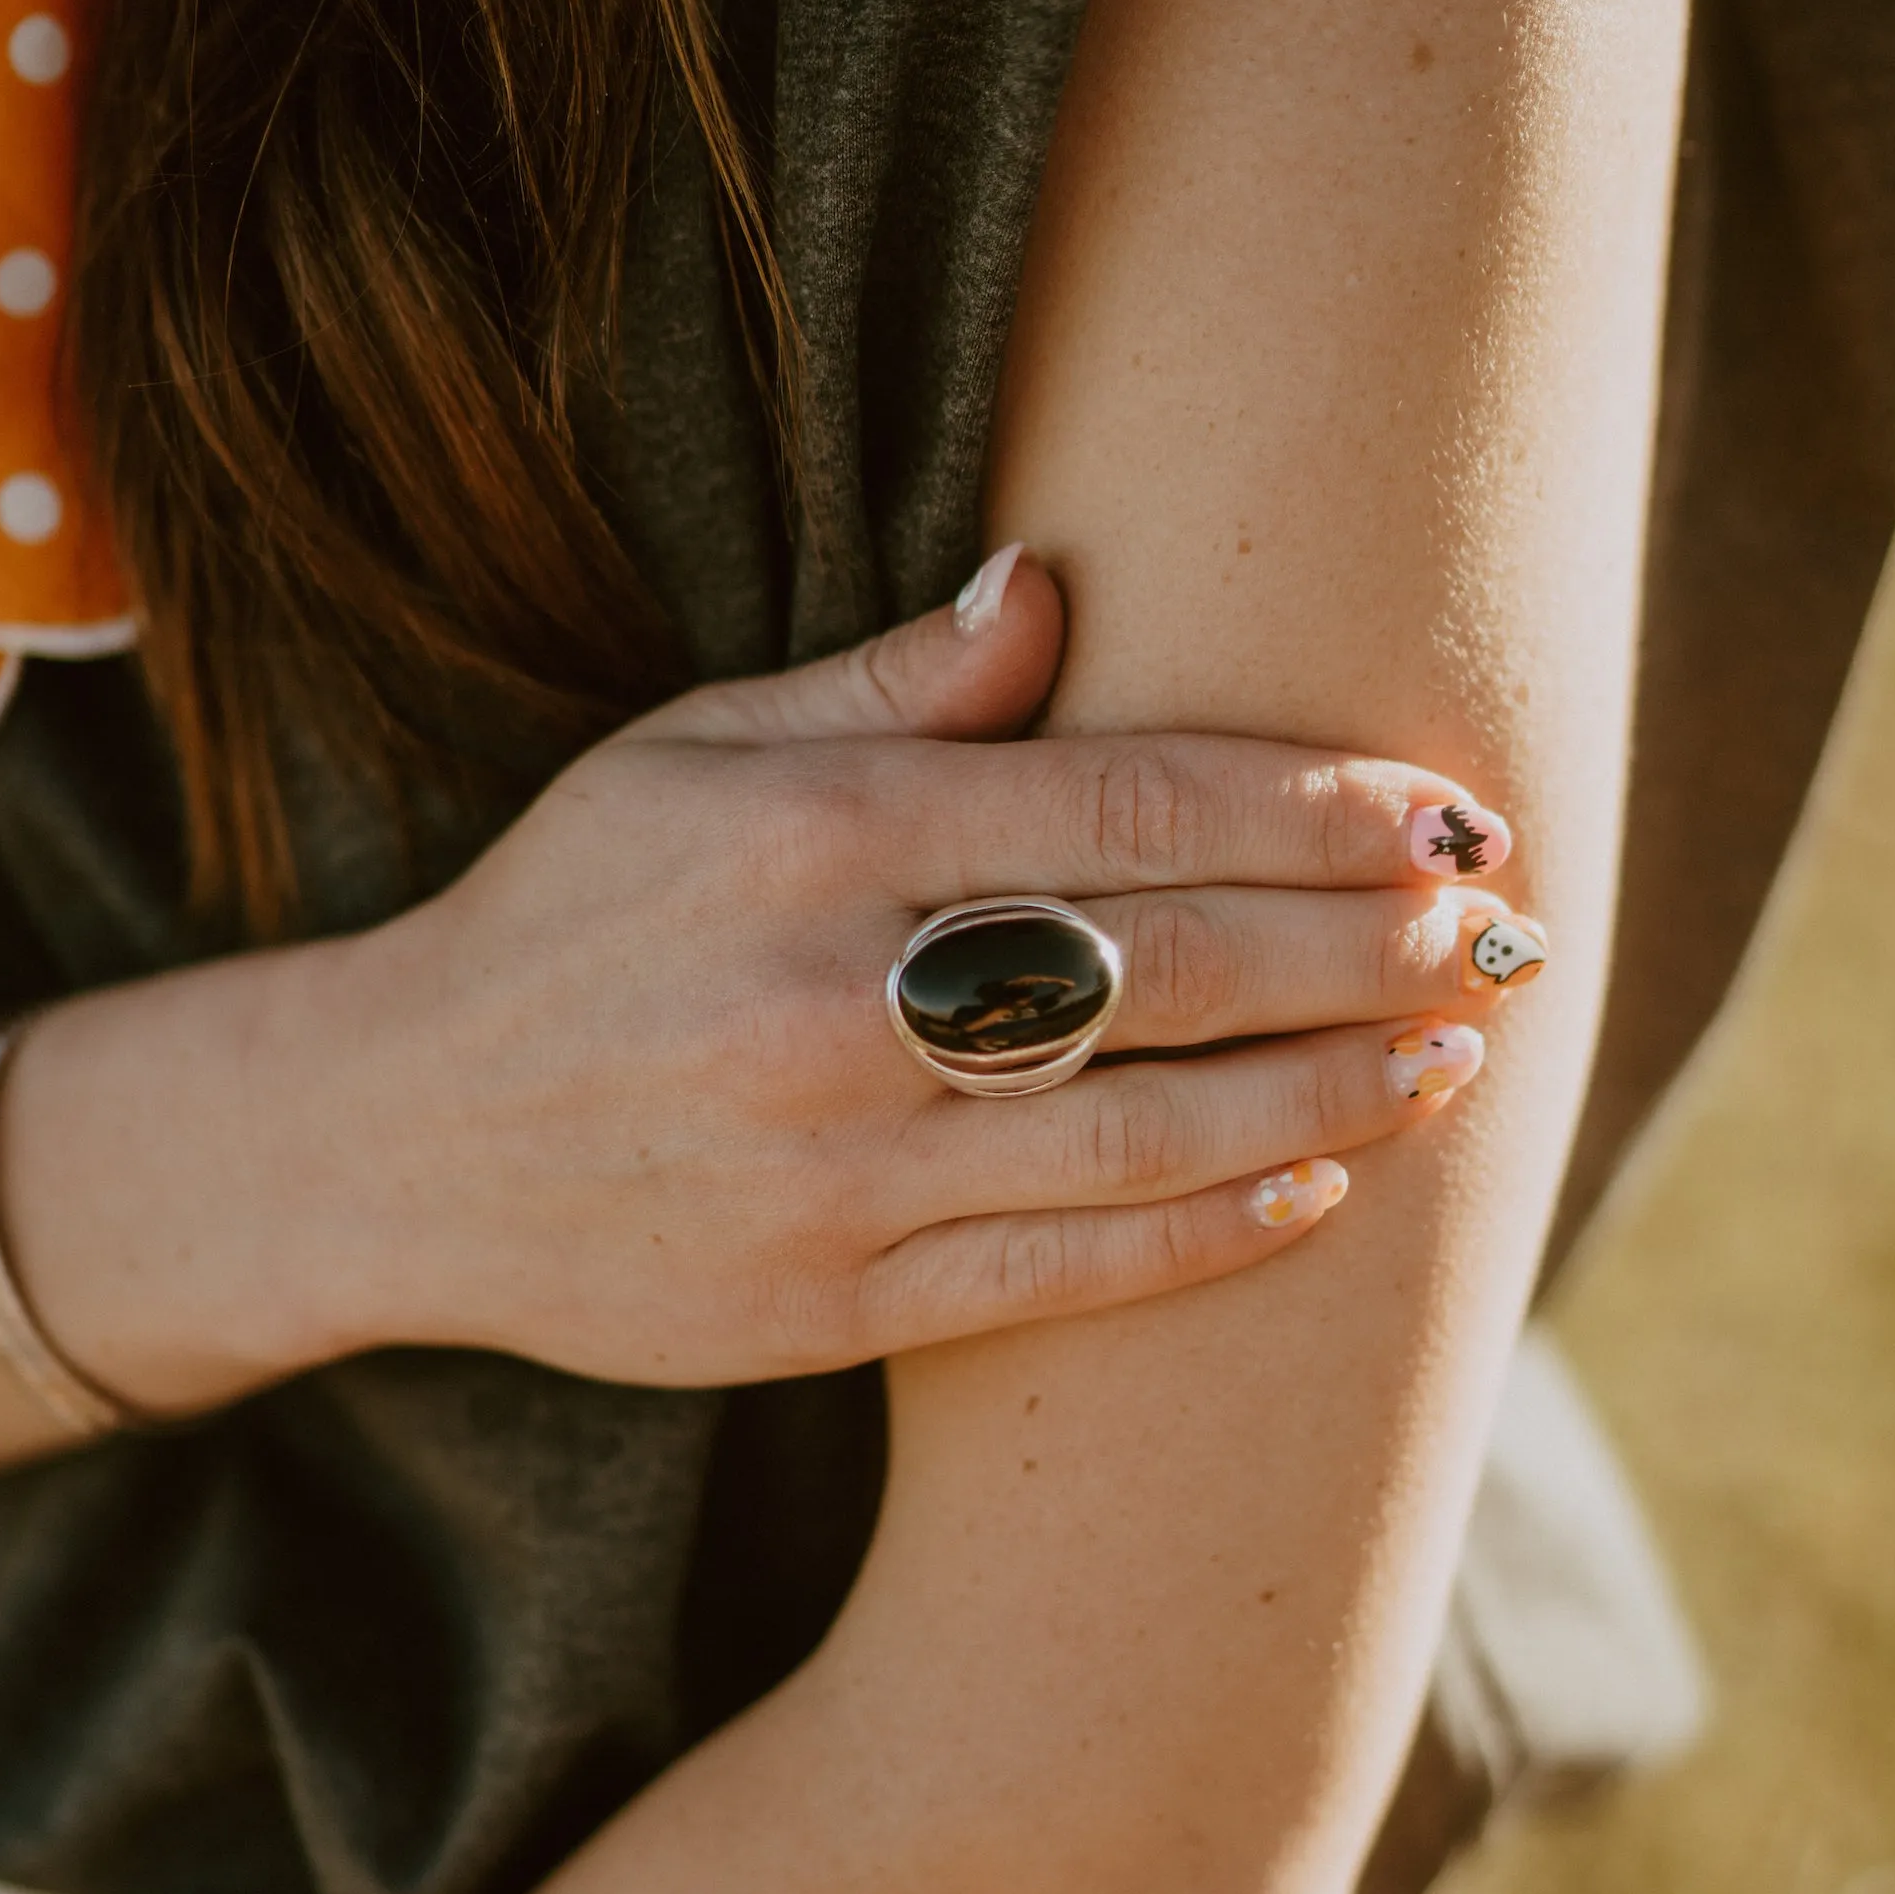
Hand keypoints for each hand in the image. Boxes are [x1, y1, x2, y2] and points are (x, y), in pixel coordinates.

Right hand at [326, 551, 1548, 1384]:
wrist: (393, 1142)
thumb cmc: (565, 918)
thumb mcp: (684, 751)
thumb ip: (883, 685)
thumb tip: (1058, 586)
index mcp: (815, 833)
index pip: (1126, 803)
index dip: (1312, 806)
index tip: (1445, 806)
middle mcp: (837, 997)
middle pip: (1169, 963)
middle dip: (1363, 943)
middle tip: (1500, 925)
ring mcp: (838, 1167)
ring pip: (1143, 1131)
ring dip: (1328, 1091)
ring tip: (1457, 1055)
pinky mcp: (829, 1307)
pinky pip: (1062, 1274)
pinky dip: (1206, 1233)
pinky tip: (1318, 1189)